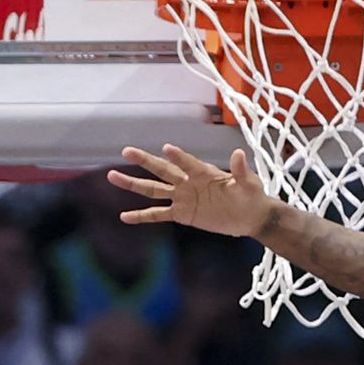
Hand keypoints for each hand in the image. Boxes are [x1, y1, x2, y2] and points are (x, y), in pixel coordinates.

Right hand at [108, 145, 274, 237]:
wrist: (249, 216)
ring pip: (153, 189)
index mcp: (203, 172)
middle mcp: (188, 182)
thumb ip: (241, 170)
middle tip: (126, 151)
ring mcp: (182, 197)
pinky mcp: (181, 214)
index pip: (187, 163)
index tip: (166, 148)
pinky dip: (142, 216)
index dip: (178, 156)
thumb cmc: (251, 195)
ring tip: (112, 176)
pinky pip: (157, 214)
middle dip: (145, 161)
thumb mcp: (249, 183)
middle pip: (162, 170)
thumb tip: (239, 153)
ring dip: (133, 184)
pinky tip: (125, 216)